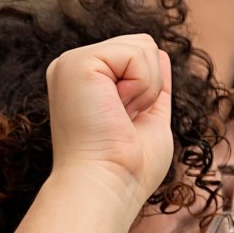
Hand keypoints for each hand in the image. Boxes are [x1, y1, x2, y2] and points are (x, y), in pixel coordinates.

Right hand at [45, 35, 175, 211]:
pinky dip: (141, 87)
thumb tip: (161, 54)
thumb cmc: (127, 168)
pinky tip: (116, 110)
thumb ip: (152, 86)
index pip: (137, 58)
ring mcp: (72, 63)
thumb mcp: (149, 119)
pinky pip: (137, 53)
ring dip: (145, 88)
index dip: (148, 91)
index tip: (124, 124)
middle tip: (122, 120)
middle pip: (143, 46)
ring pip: (144, 46)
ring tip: (118, 116)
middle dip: (149, 86)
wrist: (107, 186)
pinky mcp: (77, 63)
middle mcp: (73, 68)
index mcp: (86, 81)